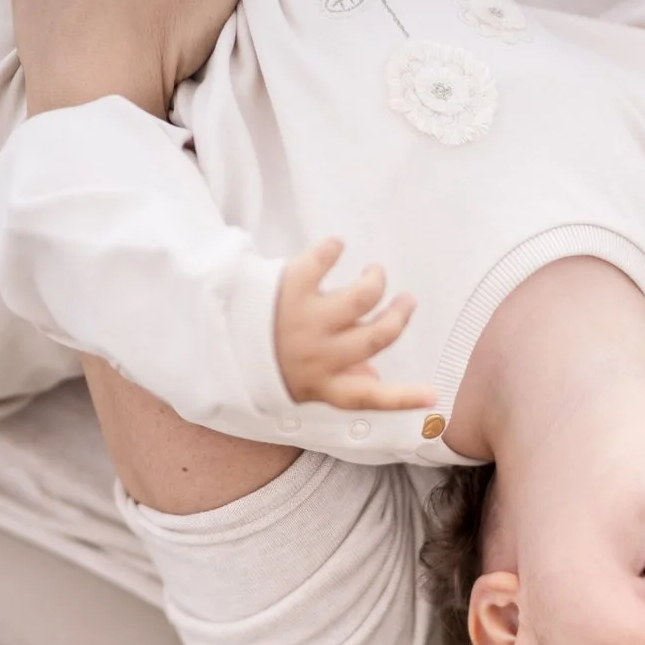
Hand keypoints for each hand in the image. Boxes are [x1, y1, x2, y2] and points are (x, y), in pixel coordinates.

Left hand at [274, 240, 435, 411]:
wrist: (208, 342)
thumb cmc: (258, 366)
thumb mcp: (300, 387)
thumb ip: (339, 383)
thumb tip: (375, 378)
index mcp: (324, 383)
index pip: (372, 397)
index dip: (406, 397)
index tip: (435, 397)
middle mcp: (322, 354)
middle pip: (379, 334)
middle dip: (400, 315)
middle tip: (405, 301)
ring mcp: (308, 319)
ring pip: (363, 296)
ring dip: (375, 281)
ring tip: (374, 272)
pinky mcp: (292, 287)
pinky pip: (323, 260)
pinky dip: (333, 249)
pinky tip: (336, 247)